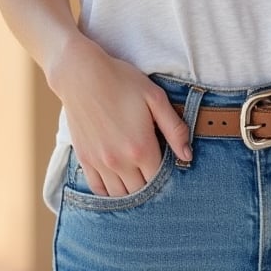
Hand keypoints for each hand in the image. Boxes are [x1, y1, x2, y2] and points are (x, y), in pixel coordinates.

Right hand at [49, 34, 191, 196]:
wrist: (82, 75)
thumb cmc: (121, 81)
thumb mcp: (155, 98)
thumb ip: (174, 128)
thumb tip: (187, 156)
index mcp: (141, 147)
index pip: (159, 178)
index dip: (166, 173)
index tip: (167, 162)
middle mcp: (119, 161)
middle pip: (141, 191)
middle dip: (150, 184)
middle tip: (153, 169)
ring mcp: (100, 163)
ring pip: (120, 195)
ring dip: (131, 190)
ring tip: (137, 176)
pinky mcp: (85, 159)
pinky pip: (98, 189)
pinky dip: (109, 192)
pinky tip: (117, 182)